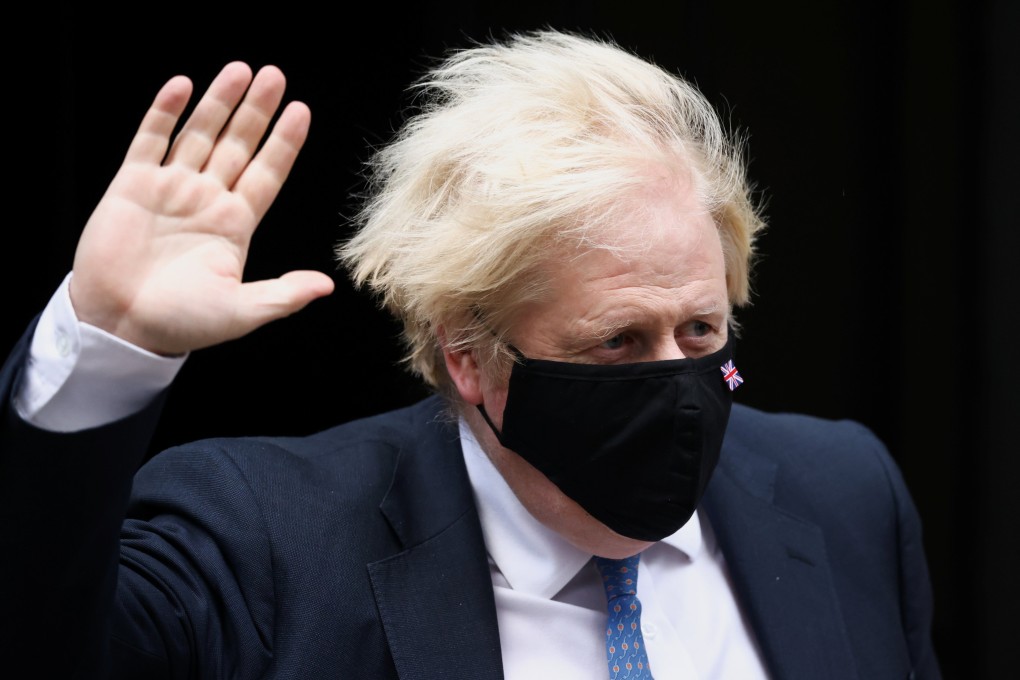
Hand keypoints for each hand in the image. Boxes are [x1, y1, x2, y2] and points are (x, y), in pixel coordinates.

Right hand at [69, 62, 333, 355]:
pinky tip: (182, 86)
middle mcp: (206, 200)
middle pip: (238, 145)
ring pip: (200, 134)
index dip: (284, 143)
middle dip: (256, 111)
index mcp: (235, 224)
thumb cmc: (181, 322)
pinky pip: (151, 140)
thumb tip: (327, 286)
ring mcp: (170, 189)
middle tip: (275, 76)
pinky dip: (165, 113)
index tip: (302, 111)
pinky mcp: (132, 185)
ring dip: (218, 103)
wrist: (121, 325)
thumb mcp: (241, 311)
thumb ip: (283, 295)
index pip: (267, 173)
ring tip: (239, 70)